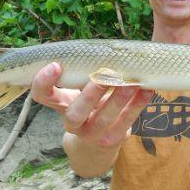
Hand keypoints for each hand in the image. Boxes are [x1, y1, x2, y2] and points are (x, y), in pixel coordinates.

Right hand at [31, 62, 153, 148]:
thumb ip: (84, 73)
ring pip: (103, 120)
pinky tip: (147, 90)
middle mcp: (72, 123)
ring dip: (118, 99)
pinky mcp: (111, 140)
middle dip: (90, 93)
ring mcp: (91, 135)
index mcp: (60, 105)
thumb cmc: (89, 105)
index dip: (44, 82)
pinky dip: (137, 106)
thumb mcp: (79, 91)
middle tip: (103, 74)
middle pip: (75, 112)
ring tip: (132, 82)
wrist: (96, 143)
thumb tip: (104, 46)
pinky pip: (125, 123)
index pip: (42, 96)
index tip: (56, 65)